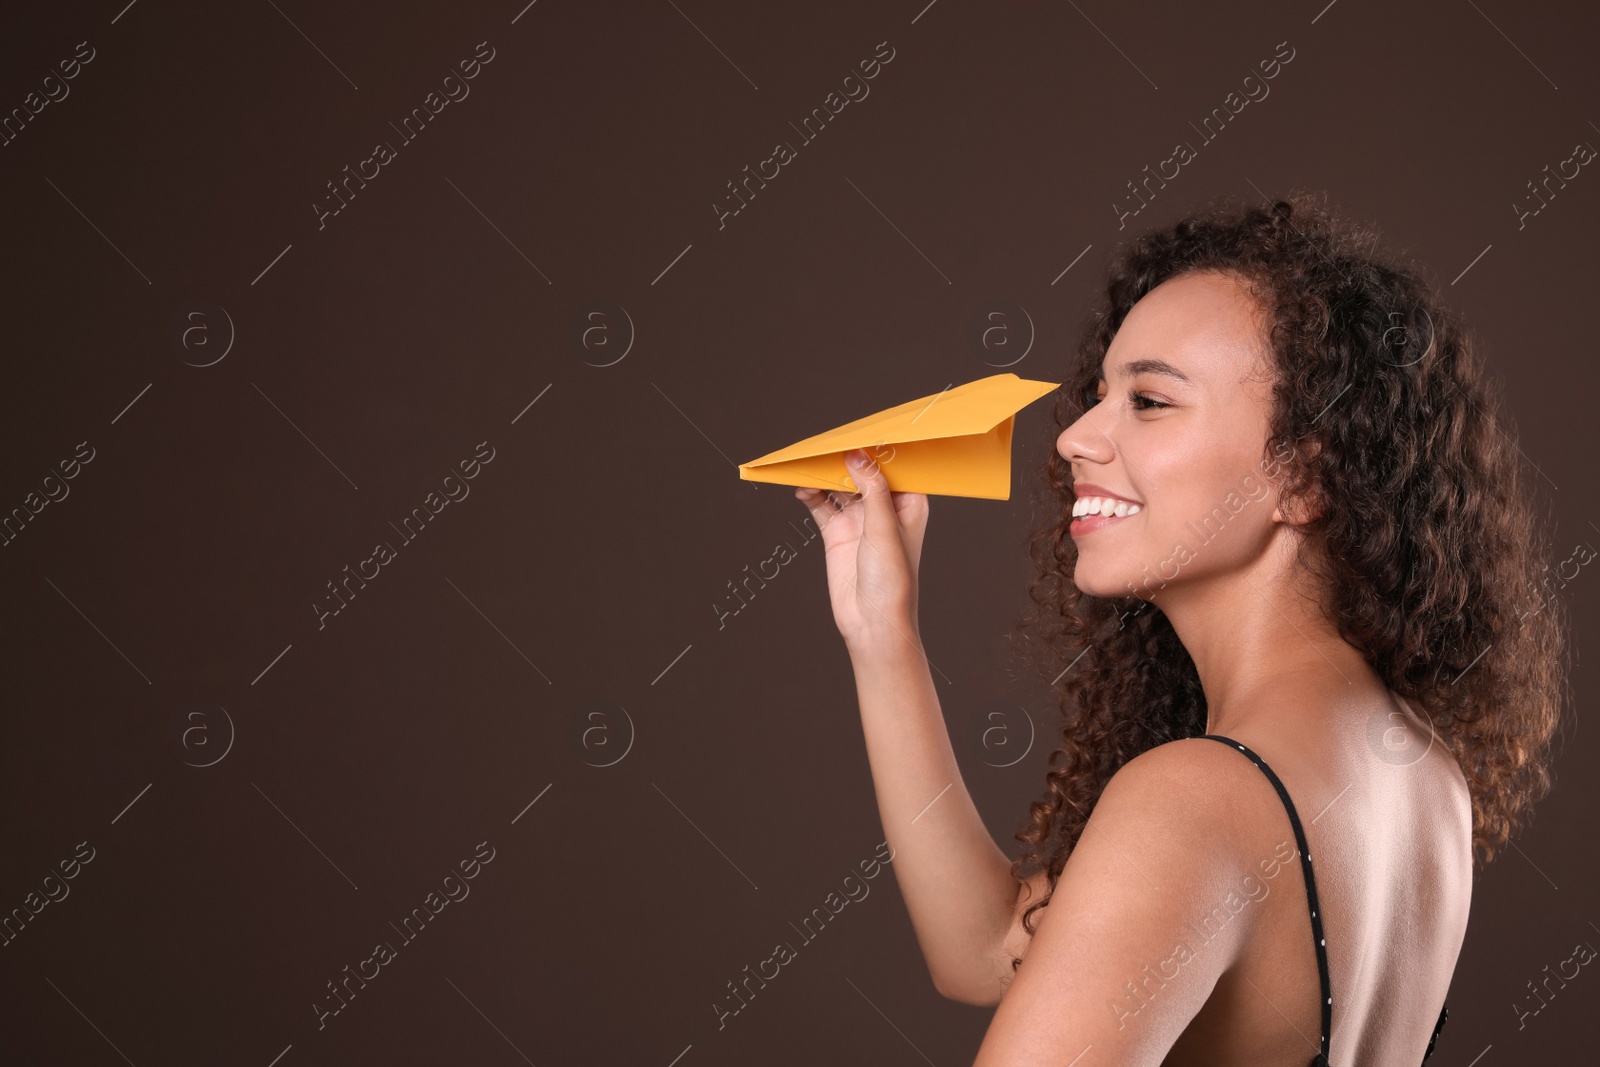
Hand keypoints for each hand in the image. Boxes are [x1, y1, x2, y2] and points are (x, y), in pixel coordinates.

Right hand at [795, 447, 928, 653]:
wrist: (871, 623)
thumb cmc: (893, 581)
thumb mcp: (885, 528)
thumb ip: (872, 489)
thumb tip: (857, 455)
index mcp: (909, 503)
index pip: (895, 465)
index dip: (880, 448)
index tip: (862, 428)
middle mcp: (884, 508)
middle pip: (863, 472)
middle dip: (846, 457)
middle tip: (827, 442)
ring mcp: (860, 520)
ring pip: (840, 486)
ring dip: (825, 475)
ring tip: (809, 463)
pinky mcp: (838, 533)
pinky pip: (821, 506)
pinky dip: (811, 495)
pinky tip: (801, 489)